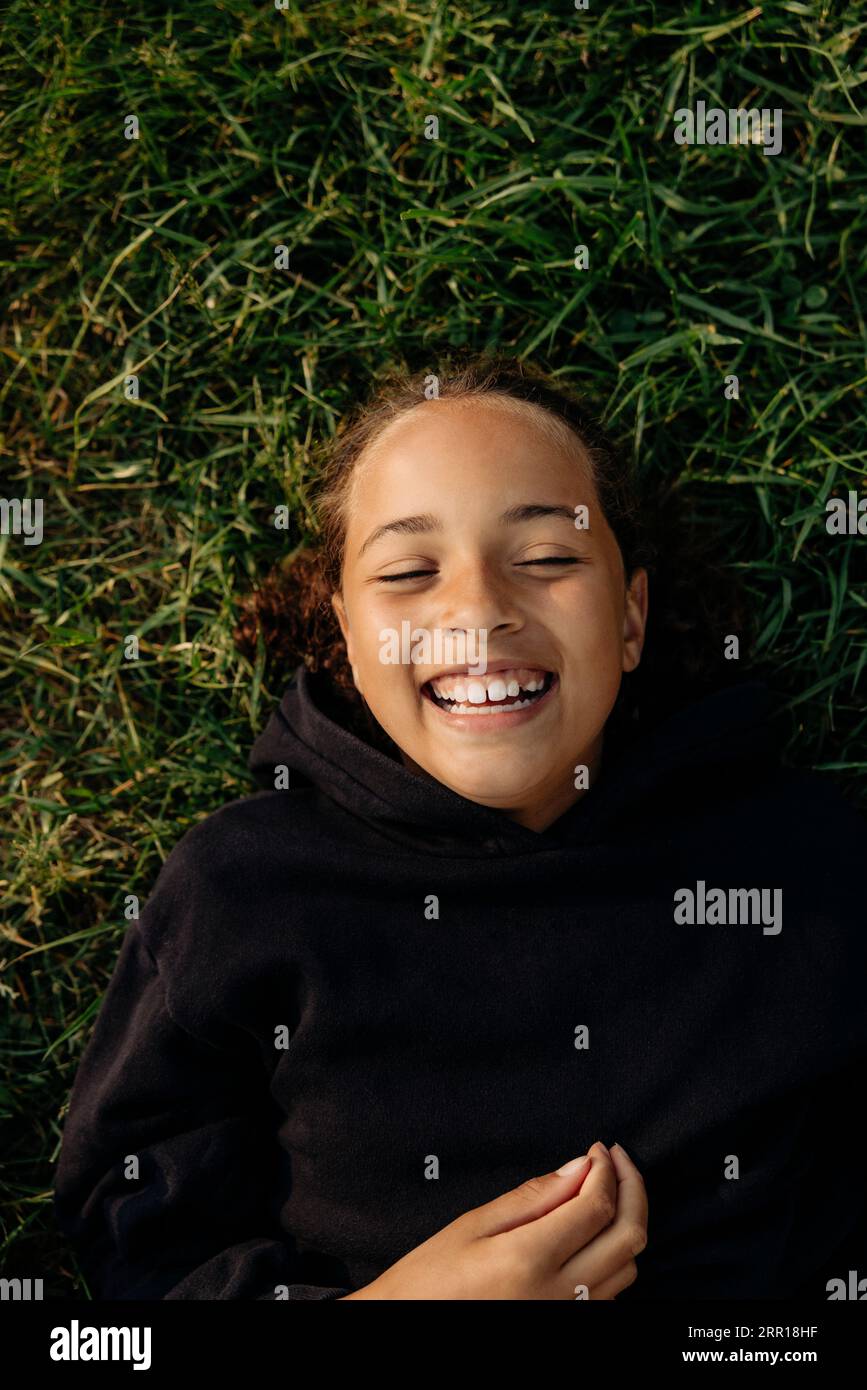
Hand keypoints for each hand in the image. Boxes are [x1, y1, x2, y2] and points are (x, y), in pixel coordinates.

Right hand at [338, 1140, 646, 1298]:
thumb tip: (578, 1167)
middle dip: (632, 1189)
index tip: (597, 1149)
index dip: (605, 1169)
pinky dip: (614, 1256)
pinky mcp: (568, 1328)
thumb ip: (532, 1196)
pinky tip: (593, 1233)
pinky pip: (612, 1293)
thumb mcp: (473, 1225)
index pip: (597, 1206)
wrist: (409, 1324)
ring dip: (626, 1223)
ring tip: (606, 1191)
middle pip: (628, 1237)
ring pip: (628, 1268)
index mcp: (530, 1260)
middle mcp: (559, 1295)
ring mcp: (568, 1317)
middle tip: (616, 1160)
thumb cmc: (432, 1277)